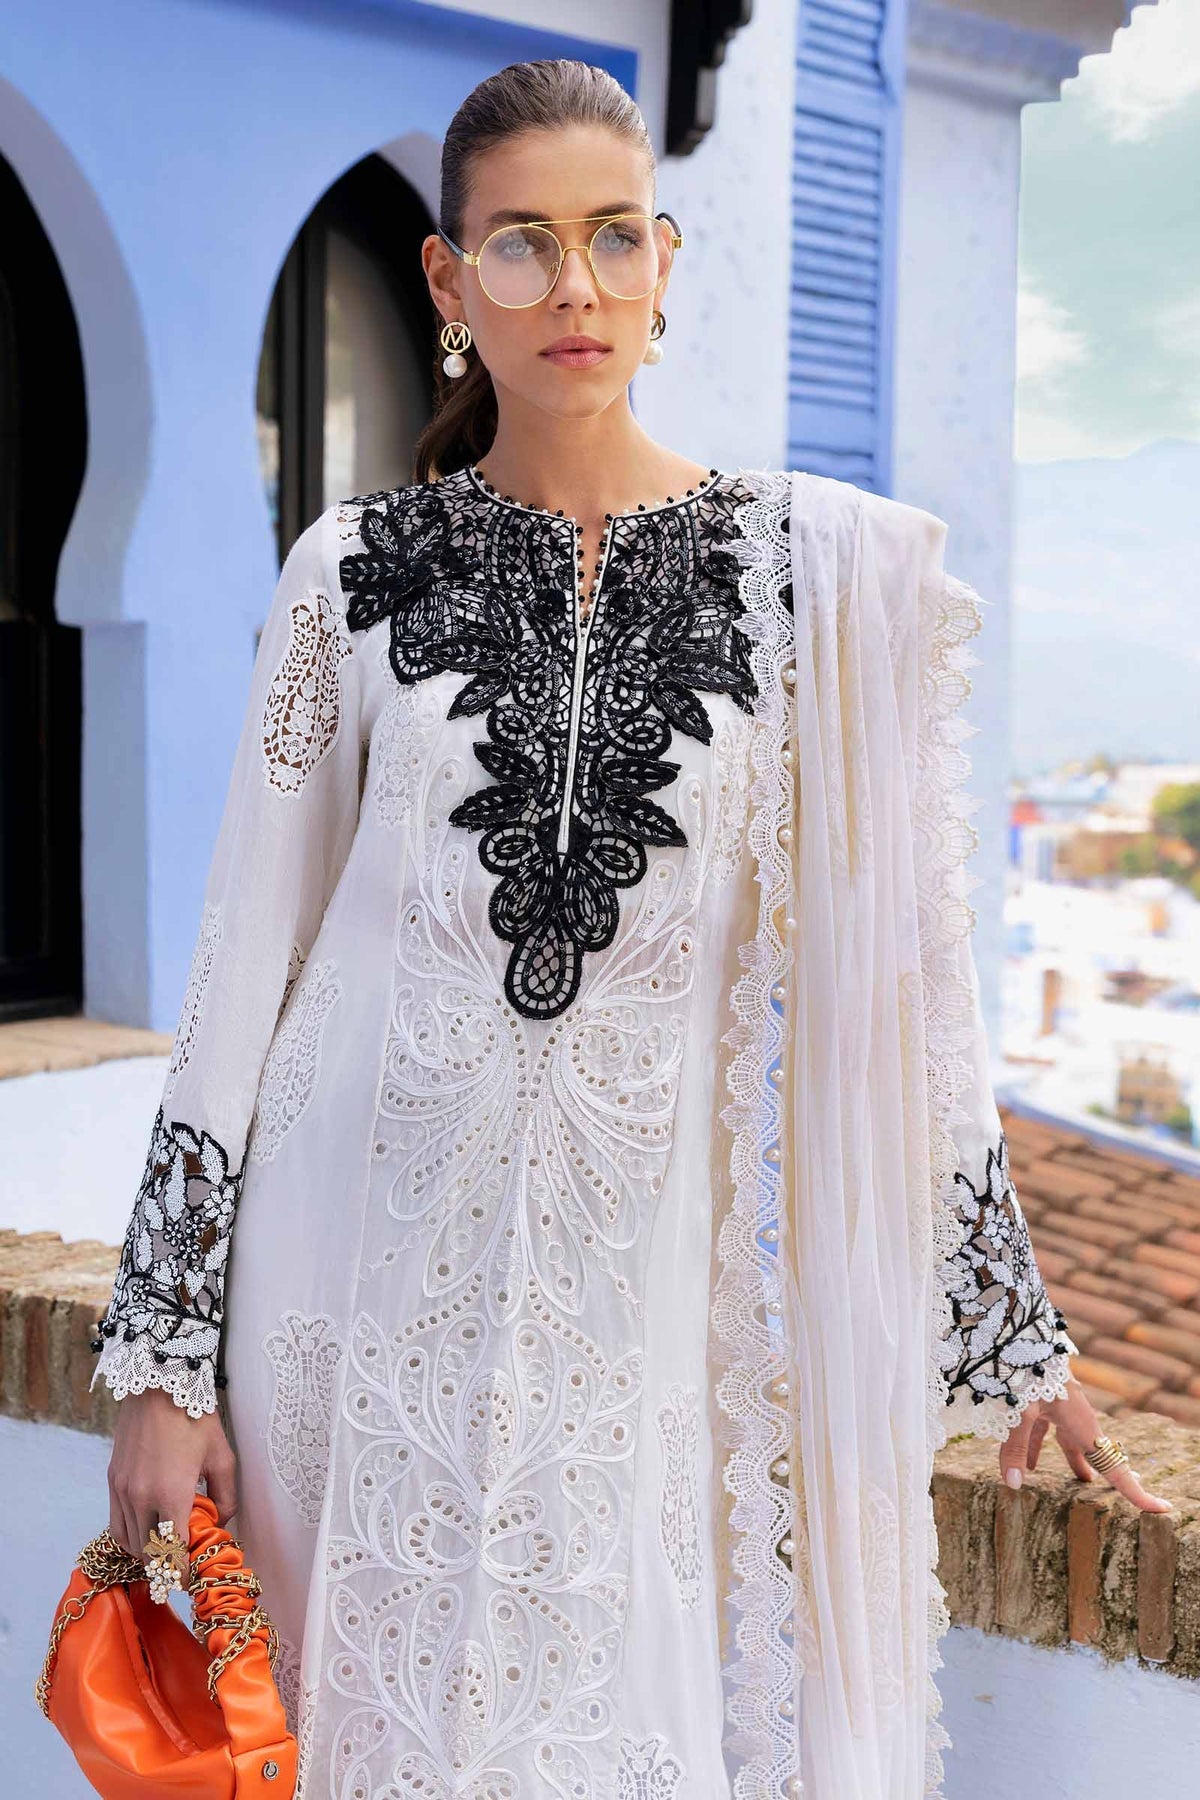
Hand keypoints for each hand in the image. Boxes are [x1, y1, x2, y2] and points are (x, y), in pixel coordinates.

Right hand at [107, 1388, 238, 1578]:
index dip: (181, 1573)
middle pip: (148, 1554)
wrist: (158, 1385)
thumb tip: (221, 1524)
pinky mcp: (112, 1481)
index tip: (190, 1580)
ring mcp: (122, 1491)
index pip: (172, 1553)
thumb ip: (226, 1497)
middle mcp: (140, 1498)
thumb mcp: (222, 1457)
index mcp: (171, 1495)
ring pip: (128, 1543)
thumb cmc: (195, 1418)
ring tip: (165, 1552)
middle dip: (165, 1567)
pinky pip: (116, 1524)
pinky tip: (147, 1532)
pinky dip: (130, 1537)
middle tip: (182, 1568)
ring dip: (146, 1555)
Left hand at [998, 1375, 1171, 1511]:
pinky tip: (1029, 1463)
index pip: (1114, 1466)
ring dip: (1075, 1460)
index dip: (1136, 1491)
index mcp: (1082, 1423)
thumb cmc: (1025, 1368)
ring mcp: (1061, 1404)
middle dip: (1111, 1473)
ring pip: (1072, 1440)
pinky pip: (1048, 1428)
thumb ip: (1015, 1447)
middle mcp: (1076, 1415)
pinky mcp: (1044, 1396)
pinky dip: (1042, 1446)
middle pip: (1099, 1452)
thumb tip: (1015, 1484)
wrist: (1020, 1331)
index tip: (1163, 1508)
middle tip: (1131, 1493)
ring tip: (1080, 1481)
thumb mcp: (1019, 1411)